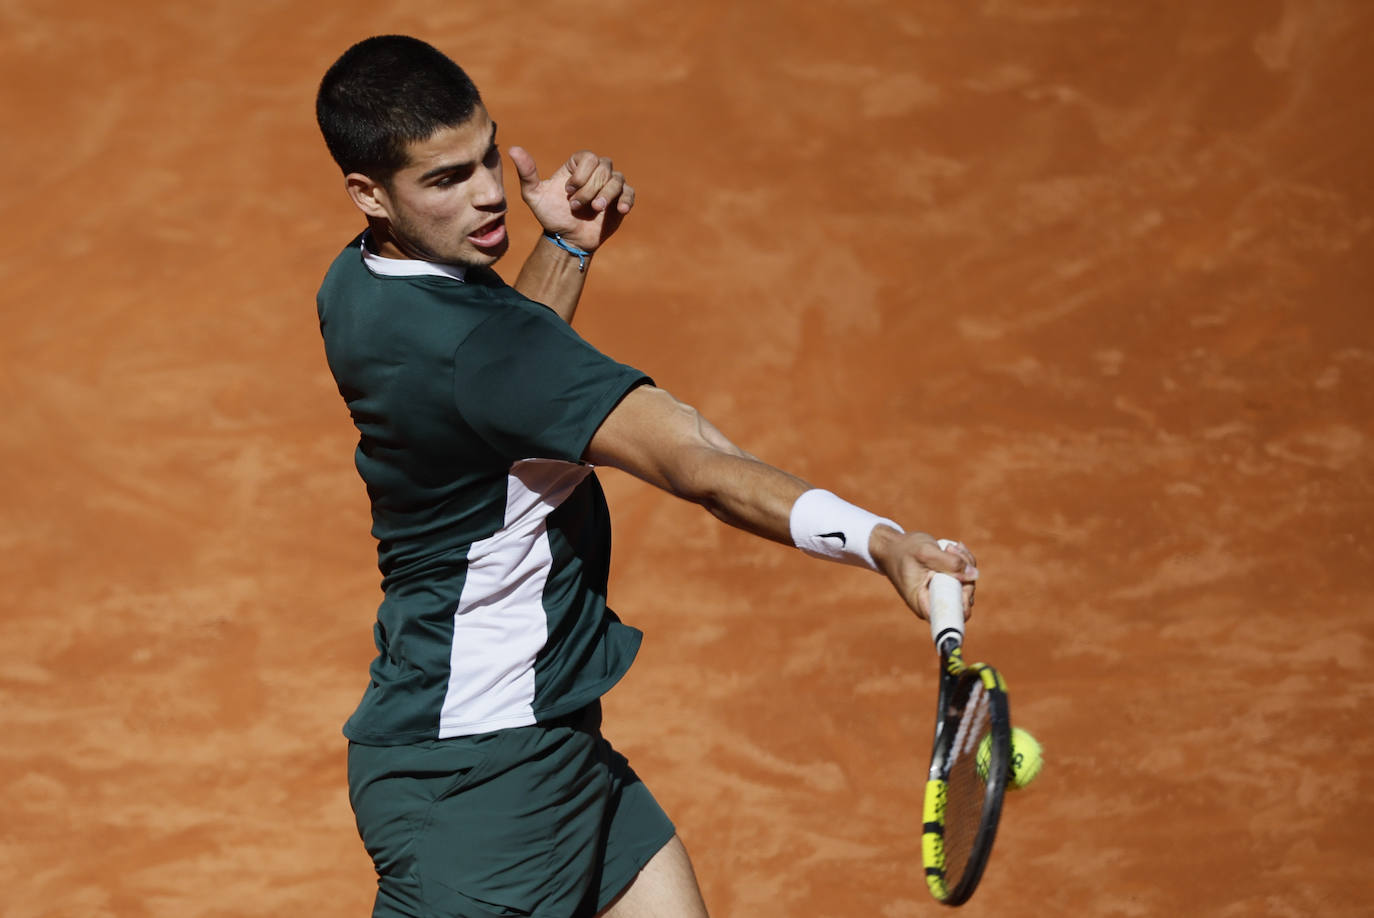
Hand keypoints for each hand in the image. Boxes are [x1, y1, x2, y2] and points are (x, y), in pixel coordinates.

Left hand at [509, 147, 634, 252]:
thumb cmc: (550, 215)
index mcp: (578, 166)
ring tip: (594, 210)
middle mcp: (596, 172)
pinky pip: (630, 193)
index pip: (588, 157)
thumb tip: (513, 149)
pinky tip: (619, 210)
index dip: (581, 173)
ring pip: (617, 180)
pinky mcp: (621, 200)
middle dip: (590, 188)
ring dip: (605, 194)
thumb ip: (526, 173)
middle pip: (604, 168)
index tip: (568, 190)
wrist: (567, 239)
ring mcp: (610, 186)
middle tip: (576, 206)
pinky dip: (626, 199)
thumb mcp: (534, 195)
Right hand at [869, 529, 978, 620]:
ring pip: (967, 586)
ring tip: (949, 547)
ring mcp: (942, 595)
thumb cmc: (903, 551)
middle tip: (951, 551)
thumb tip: (974, 575)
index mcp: (924, 604)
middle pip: (964, 599)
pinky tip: (952, 549)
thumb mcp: (925, 553)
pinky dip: (962, 562)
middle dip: (965, 572)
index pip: (952, 616)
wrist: (892, 547)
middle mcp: (934, 603)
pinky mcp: (946, 585)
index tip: (963, 580)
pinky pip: (963, 578)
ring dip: (964, 563)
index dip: (964, 601)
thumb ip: (950, 563)